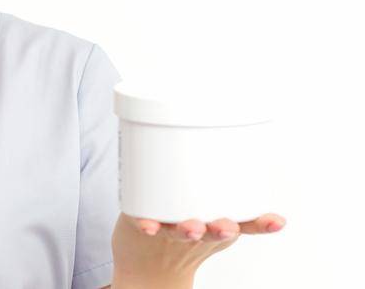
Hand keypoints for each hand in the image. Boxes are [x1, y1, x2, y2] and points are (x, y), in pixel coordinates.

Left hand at [111, 211, 286, 286]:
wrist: (148, 264)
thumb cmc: (182, 234)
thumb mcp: (211, 221)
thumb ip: (226, 197)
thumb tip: (248, 158)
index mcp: (217, 227)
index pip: (245, 225)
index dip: (262, 224)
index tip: (277, 221)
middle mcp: (198, 232)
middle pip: (215, 232)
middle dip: (223, 229)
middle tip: (228, 227)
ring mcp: (171, 232)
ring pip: (183, 232)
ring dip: (190, 230)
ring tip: (194, 228)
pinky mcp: (146, 226)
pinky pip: (149, 228)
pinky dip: (149, 227)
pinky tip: (148, 226)